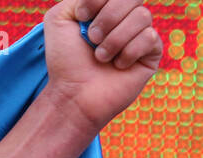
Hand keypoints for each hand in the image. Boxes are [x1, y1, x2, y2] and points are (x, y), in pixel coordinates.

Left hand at [43, 0, 162, 134]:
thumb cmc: (65, 60)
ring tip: (101, 58)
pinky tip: (118, 66)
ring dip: (114, 40)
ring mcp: (141, 33)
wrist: (73, 94)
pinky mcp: (152, 52)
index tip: (81, 18)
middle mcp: (126, 16)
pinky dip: (127, 53)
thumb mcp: (59, 20)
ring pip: (142, 16)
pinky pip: (149, 37)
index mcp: (107, 6)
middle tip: (91, 39)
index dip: (96, 1)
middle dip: (107, 19)